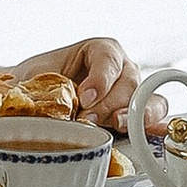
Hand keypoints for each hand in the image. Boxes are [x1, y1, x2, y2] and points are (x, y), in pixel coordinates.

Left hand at [15, 33, 139, 127]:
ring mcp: (132, 94)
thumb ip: (39, 89)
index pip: (109, 57)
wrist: (36, 101)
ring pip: (148, 100)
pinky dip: (151, 128)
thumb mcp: (33, 79)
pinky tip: (145, 136)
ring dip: (134, 116)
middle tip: (88, 119)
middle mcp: (121, 70)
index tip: (84, 97)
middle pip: (129, 83)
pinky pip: (153, 120)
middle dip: (109, 103)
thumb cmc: (37, 84)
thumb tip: (39, 107)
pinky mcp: (135, 117)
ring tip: (116, 127)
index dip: (100, 78)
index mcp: (100, 51)